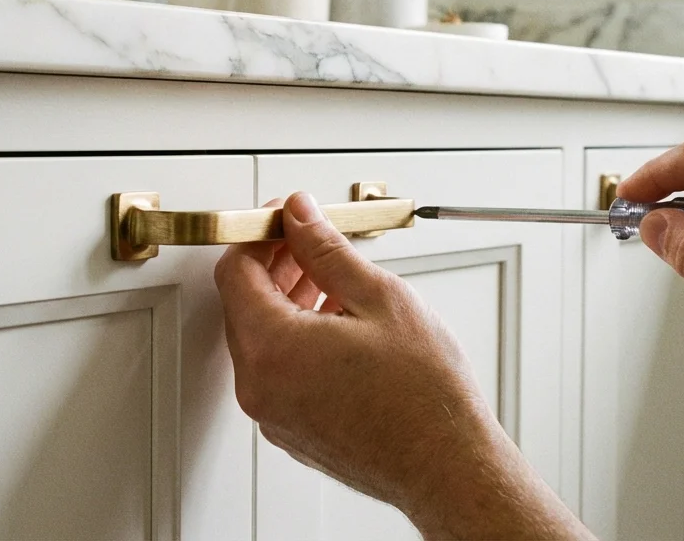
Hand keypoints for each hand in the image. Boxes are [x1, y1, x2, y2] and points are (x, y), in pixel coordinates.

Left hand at [213, 193, 584, 539]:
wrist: (447, 468)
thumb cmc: (425, 397)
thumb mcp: (379, 298)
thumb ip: (326, 250)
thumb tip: (299, 216)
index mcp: (272, 348)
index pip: (236, 271)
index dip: (260, 233)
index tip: (287, 217)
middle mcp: (260, 386)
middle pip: (244, 304)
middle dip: (275, 264)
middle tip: (312, 240)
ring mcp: (273, 414)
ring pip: (261, 338)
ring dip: (287, 299)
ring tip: (333, 278)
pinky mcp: (291, 430)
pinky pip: (278, 370)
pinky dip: (296, 337)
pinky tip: (337, 321)